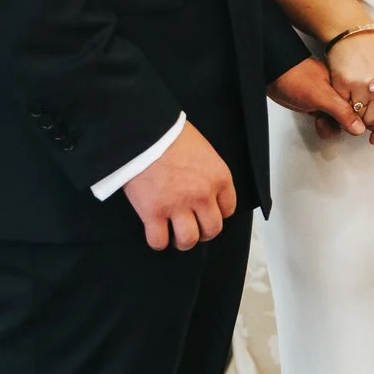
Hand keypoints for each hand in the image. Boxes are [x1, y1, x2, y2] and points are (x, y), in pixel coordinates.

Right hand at [122, 122, 235, 250]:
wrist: (145, 132)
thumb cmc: (172, 135)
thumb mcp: (203, 150)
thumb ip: (207, 172)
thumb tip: (203, 186)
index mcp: (219, 178)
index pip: (228, 209)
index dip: (216, 214)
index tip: (206, 212)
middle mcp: (202, 195)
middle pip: (212, 229)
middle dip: (203, 232)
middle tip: (192, 227)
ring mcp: (178, 206)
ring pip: (188, 240)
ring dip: (182, 241)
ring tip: (174, 234)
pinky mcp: (153, 213)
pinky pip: (159, 241)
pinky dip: (158, 241)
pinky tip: (156, 232)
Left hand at [268, 57, 363, 141]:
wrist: (272, 74)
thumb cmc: (295, 76)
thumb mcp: (322, 96)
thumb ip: (342, 112)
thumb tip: (359, 127)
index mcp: (346, 85)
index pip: (363, 105)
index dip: (363, 119)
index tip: (359, 129)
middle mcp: (339, 92)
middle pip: (353, 115)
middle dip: (345, 125)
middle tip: (335, 125)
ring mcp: (328, 99)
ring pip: (339, 120)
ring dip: (332, 127)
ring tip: (322, 124)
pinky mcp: (317, 105)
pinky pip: (327, 120)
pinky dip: (323, 126)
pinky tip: (318, 123)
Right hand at [325, 29, 373, 141]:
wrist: (356, 34)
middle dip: (367, 124)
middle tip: (362, 116)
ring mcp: (364, 86)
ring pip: (357, 117)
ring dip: (354, 116)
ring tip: (354, 106)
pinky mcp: (345, 82)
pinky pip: (342, 107)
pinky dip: (342, 107)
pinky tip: (345, 97)